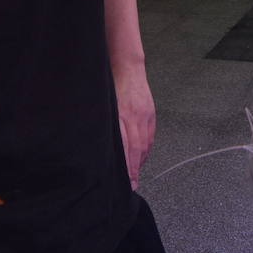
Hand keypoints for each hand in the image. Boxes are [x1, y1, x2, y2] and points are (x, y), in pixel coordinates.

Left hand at [113, 61, 155, 189]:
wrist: (127, 67)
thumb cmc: (110, 85)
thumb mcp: (101, 106)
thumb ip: (104, 126)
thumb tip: (101, 147)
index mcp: (121, 116)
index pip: (125, 147)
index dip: (126, 167)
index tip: (127, 182)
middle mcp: (134, 118)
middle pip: (135, 149)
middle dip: (133, 170)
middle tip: (131, 186)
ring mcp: (145, 116)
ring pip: (144, 144)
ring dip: (139, 162)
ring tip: (134, 176)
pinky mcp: (151, 114)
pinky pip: (149, 137)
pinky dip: (145, 150)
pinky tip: (141, 157)